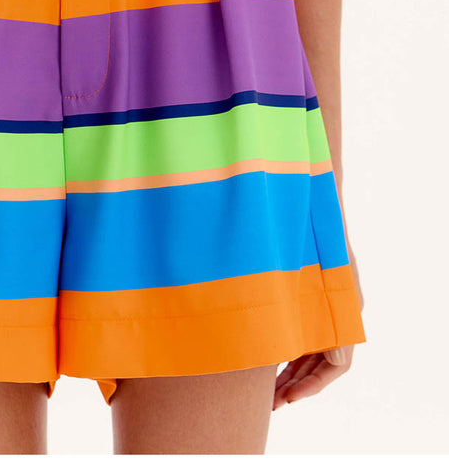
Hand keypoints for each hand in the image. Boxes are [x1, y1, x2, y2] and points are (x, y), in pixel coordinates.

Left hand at [272, 245, 363, 410]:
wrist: (313, 210)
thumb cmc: (317, 241)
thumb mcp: (322, 280)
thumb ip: (320, 317)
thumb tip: (326, 361)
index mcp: (346, 315)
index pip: (337, 365)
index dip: (313, 385)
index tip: (289, 397)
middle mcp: (338, 315)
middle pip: (320, 362)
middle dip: (296, 384)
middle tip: (271, 403)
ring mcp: (323, 307)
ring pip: (310, 351)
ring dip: (291, 371)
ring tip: (267, 392)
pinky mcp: (308, 298)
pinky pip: (302, 333)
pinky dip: (288, 350)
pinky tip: (267, 360)